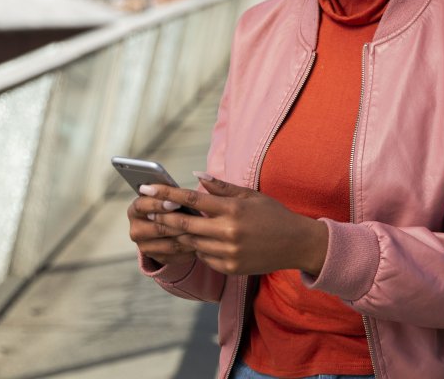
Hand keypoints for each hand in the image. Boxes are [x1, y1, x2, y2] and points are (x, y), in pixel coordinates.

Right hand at [127, 188, 197, 267]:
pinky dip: (187, 251)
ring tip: (202, 233)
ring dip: (185, 238)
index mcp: (136, 209)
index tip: (176, 202)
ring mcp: (144, 246)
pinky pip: (174, 256)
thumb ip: (174, 190)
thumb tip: (195, 179)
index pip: (142, 206)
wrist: (167, 226)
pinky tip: (201, 245)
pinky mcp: (155, 258)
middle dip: (177, 223)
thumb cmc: (171, 204)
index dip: (158, 204)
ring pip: (168, 244)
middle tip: (194, 220)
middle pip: (157, 228)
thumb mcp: (170, 194)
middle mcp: (136, 229)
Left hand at [131, 173, 329, 275]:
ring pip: (191, 243)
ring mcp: (228, 253)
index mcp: (233, 209)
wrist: (297, 244)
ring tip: (167, 223)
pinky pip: (204, 256)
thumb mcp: (250, 195)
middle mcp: (228, 232)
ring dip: (179, 234)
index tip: (147, 188)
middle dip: (162, 216)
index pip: (192, 200)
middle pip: (184, 225)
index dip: (166, 194)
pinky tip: (199, 239)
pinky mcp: (229, 267)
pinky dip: (198, 247)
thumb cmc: (273, 214)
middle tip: (146, 209)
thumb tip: (196, 176)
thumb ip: (221, 187)